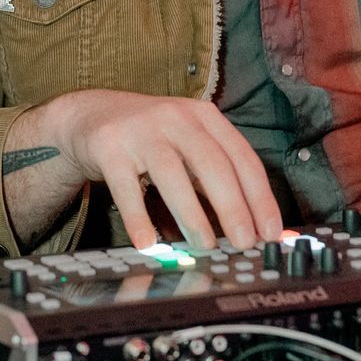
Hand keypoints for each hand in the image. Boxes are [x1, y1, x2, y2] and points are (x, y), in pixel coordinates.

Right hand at [35, 89, 281, 249]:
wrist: (90, 114)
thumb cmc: (150, 137)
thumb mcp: (188, 146)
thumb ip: (219, 180)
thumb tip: (257, 227)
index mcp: (204, 117)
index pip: (241, 158)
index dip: (259, 197)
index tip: (270, 232)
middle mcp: (176, 117)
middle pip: (211, 163)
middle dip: (232, 206)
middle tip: (244, 243)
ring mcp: (141, 130)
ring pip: (171, 173)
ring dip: (191, 213)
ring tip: (204, 245)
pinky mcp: (109, 146)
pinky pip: (125, 186)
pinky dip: (137, 216)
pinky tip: (147, 242)